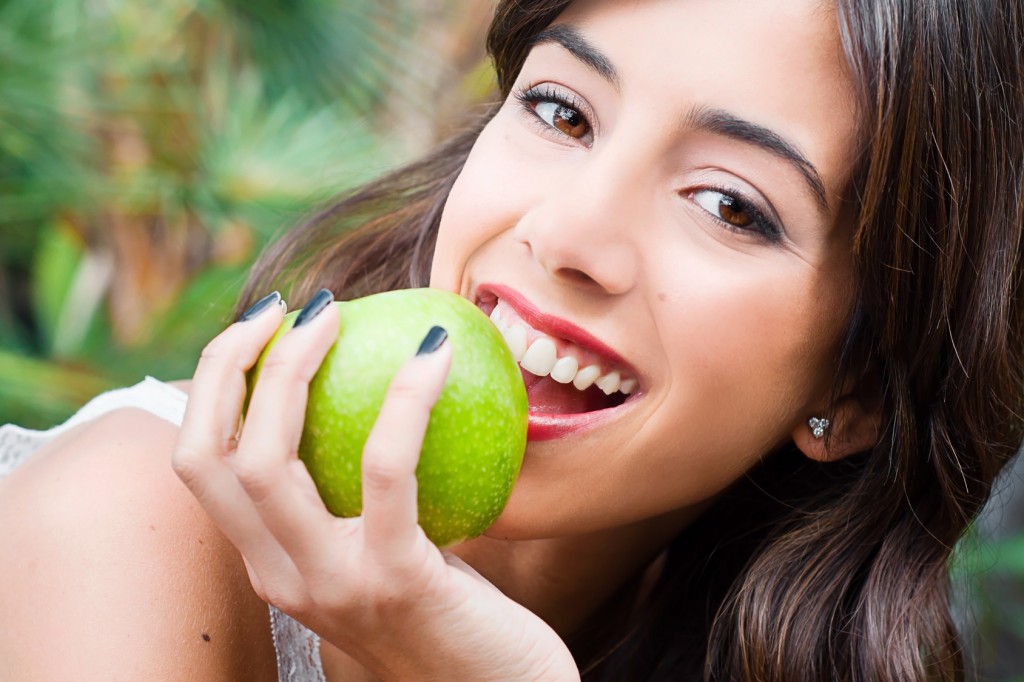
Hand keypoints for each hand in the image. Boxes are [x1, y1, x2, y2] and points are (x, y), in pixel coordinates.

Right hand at [171, 291, 578, 680]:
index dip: (211, 383)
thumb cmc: (453, 610)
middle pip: (212, 456)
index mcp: (270, 563)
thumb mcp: (387, 547)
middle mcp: (281, 577)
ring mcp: (330, 584)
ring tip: (333, 312)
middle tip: (287, 305)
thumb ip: (362, 492)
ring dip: (289, 370)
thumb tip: (378, 382)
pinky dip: (404, 400)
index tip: (259, 324)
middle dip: (230, 364)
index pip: (200, 463)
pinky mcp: (394, 581)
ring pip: (266, 463)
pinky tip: (435, 352)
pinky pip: (385, 470)